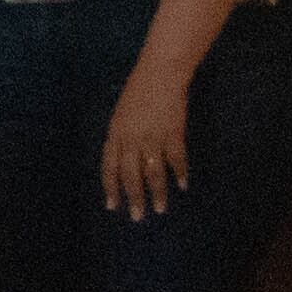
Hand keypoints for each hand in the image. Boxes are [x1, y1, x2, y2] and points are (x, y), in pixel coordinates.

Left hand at [101, 58, 193, 220]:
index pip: (109, 167)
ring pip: (152, 172)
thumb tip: (124, 160)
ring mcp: (152, 137)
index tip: (112, 206)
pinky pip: (176, 159)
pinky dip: (180, 173)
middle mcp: (131, 138)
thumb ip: (122, 138)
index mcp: (115, 133)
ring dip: (157, 192)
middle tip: (137, 217)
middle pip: (129, 174)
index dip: (110, 187)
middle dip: (133, 197)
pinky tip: (182, 185)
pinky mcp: (173, 133)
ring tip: (160, 208)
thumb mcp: (122, 115)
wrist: (159, 74)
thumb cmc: (139, 93)